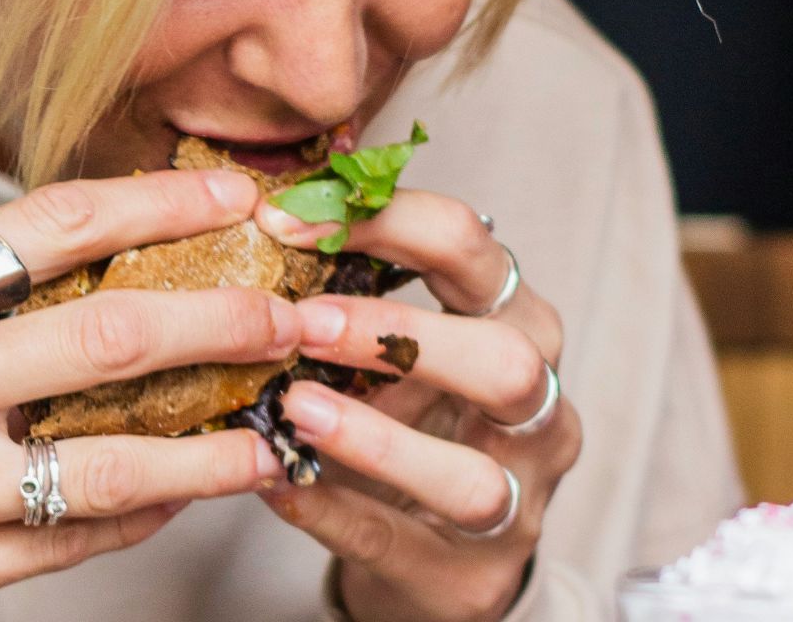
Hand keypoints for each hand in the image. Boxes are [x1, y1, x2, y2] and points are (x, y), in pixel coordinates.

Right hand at [0, 168, 300, 621]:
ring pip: (115, 457)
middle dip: (229, 318)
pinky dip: (142, 512)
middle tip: (296, 311)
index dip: (161, 201)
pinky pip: (74, 538)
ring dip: (215, 443)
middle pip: (111, 332)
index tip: (234, 194)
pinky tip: (180, 493)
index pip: (49, 222)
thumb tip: (92, 270)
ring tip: (272, 430)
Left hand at [254, 191, 579, 621]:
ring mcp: (517, 499)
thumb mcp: (388, 345)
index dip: (382, 223)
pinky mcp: (471, 577)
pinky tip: (274, 482)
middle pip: (508, 360)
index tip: (283, 220)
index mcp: (513, 321)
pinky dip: (331, 510)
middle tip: (303, 324)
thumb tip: (255, 214)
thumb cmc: (406, 418)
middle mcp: (536, 407)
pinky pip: (399, 543)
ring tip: (292, 408)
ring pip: (473, 475)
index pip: (469, 246)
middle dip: (402, 336)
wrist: (434, 548)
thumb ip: (344, 289)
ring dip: (375, 438)